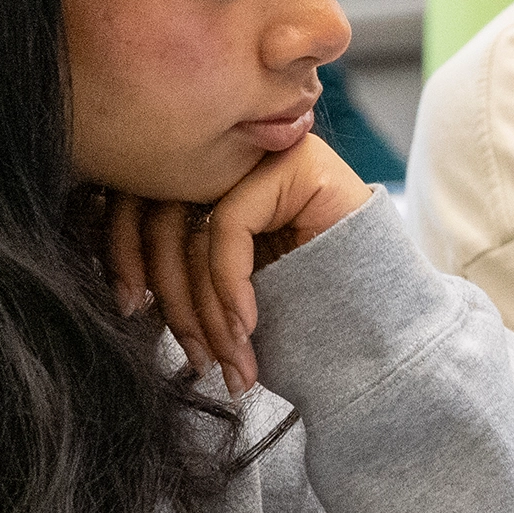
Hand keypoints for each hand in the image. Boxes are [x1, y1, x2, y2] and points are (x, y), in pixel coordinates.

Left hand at [104, 134, 371, 394]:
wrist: (395, 330)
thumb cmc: (312, 320)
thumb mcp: (232, 299)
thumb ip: (183, 278)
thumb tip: (119, 290)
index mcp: (211, 183)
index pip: (141, 206)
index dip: (124, 259)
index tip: (129, 313)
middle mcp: (235, 157)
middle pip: (161, 216)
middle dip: (172, 301)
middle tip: (195, 359)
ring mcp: (266, 153)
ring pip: (193, 226)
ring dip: (206, 307)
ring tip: (230, 359)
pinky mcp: (295, 162)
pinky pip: (228, 225)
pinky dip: (230, 284)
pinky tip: (249, 326)